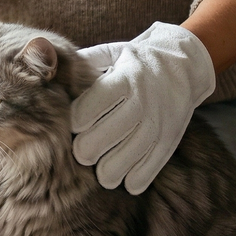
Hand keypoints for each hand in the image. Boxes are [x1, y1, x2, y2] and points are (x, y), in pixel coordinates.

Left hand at [70, 23, 214, 194]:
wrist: (183, 66)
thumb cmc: (135, 62)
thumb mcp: (113, 53)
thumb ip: (85, 62)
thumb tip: (53, 70)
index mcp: (126, 78)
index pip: (98, 101)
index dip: (79, 117)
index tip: (70, 126)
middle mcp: (144, 100)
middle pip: (113, 131)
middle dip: (90, 147)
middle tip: (79, 153)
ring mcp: (159, 122)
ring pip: (132, 153)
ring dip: (111, 170)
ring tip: (99, 174)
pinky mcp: (170, 138)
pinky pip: (154, 164)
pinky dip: (138, 178)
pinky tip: (125, 182)